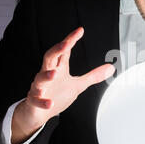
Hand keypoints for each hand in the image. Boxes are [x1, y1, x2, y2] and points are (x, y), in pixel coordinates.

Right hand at [11, 27, 114, 143]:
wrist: (37, 113)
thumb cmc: (56, 95)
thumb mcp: (78, 85)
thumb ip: (93, 76)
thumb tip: (111, 68)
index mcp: (58, 68)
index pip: (64, 51)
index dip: (70, 40)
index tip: (80, 31)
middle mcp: (47, 74)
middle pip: (49, 58)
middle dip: (57, 50)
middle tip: (66, 43)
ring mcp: (39, 87)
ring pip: (39, 78)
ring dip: (46, 76)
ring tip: (54, 74)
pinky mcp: (34, 101)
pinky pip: (36, 99)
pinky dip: (42, 101)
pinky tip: (49, 102)